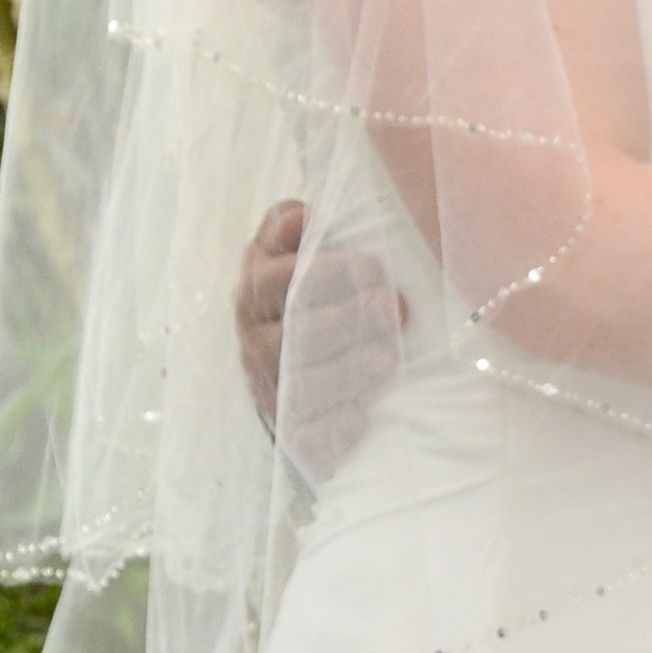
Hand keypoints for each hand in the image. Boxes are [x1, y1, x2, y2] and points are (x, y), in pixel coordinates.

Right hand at [233, 197, 407, 480]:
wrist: (291, 380)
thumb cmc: (306, 303)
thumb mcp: (292, 257)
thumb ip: (292, 229)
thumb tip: (304, 214)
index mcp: (257, 292)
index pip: (277, 279)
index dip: (324, 272)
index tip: (373, 265)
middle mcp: (256, 341)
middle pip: (294, 333)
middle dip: (346, 319)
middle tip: (394, 309)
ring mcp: (270, 389)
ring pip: (301, 384)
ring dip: (346, 371)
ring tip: (387, 357)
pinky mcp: (289, 434)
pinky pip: (304, 438)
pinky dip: (331, 430)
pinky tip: (360, 418)